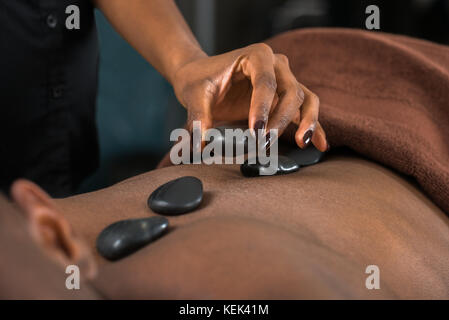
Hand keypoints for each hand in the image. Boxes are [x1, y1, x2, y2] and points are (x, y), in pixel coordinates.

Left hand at [171, 43, 327, 151]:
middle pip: (290, 91)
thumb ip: (198, 116)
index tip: (256, 131)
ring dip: (305, 122)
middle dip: (281, 119)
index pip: (265, 82)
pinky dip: (313, 126)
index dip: (263, 107)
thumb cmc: (199, 81)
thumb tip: (200, 143)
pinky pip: (305, 110)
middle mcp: (276, 65)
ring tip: (301, 143)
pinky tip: (320, 145)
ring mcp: (284, 81)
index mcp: (256, 56)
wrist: (201, 77)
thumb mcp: (195, 95)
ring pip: (304, 99)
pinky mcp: (284, 98)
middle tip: (264, 143)